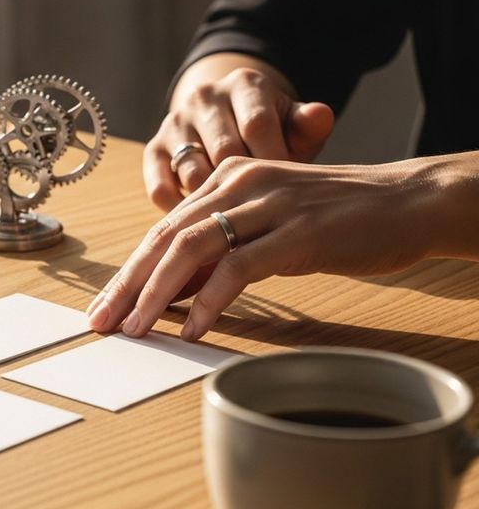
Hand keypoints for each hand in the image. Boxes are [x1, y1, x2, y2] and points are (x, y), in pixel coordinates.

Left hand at [89, 157, 440, 341]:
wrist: (407, 202)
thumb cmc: (336, 220)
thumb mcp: (266, 227)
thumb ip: (220, 251)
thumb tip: (170, 292)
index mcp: (227, 178)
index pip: (162, 229)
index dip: (127, 272)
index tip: (103, 309)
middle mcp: (240, 183)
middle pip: (164, 238)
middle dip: (127, 286)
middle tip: (101, 324)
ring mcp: (269, 205)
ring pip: (192, 248)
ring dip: (157, 295)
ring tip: (137, 330)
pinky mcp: (298, 232)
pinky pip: (238, 268)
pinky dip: (210, 300)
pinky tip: (195, 328)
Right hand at [144, 63, 334, 210]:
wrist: (229, 120)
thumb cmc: (272, 134)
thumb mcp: (295, 126)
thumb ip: (309, 125)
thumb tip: (320, 116)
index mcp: (244, 85)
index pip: (256, 124)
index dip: (274, 163)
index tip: (288, 194)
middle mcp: (205, 98)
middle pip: (223, 151)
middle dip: (246, 189)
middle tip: (265, 220)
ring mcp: (174, 123)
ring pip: (192, 173)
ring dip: (214, 206)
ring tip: (235, 230)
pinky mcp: (152, 150)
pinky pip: (160, 188)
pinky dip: (181, 212)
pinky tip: (204, 226)